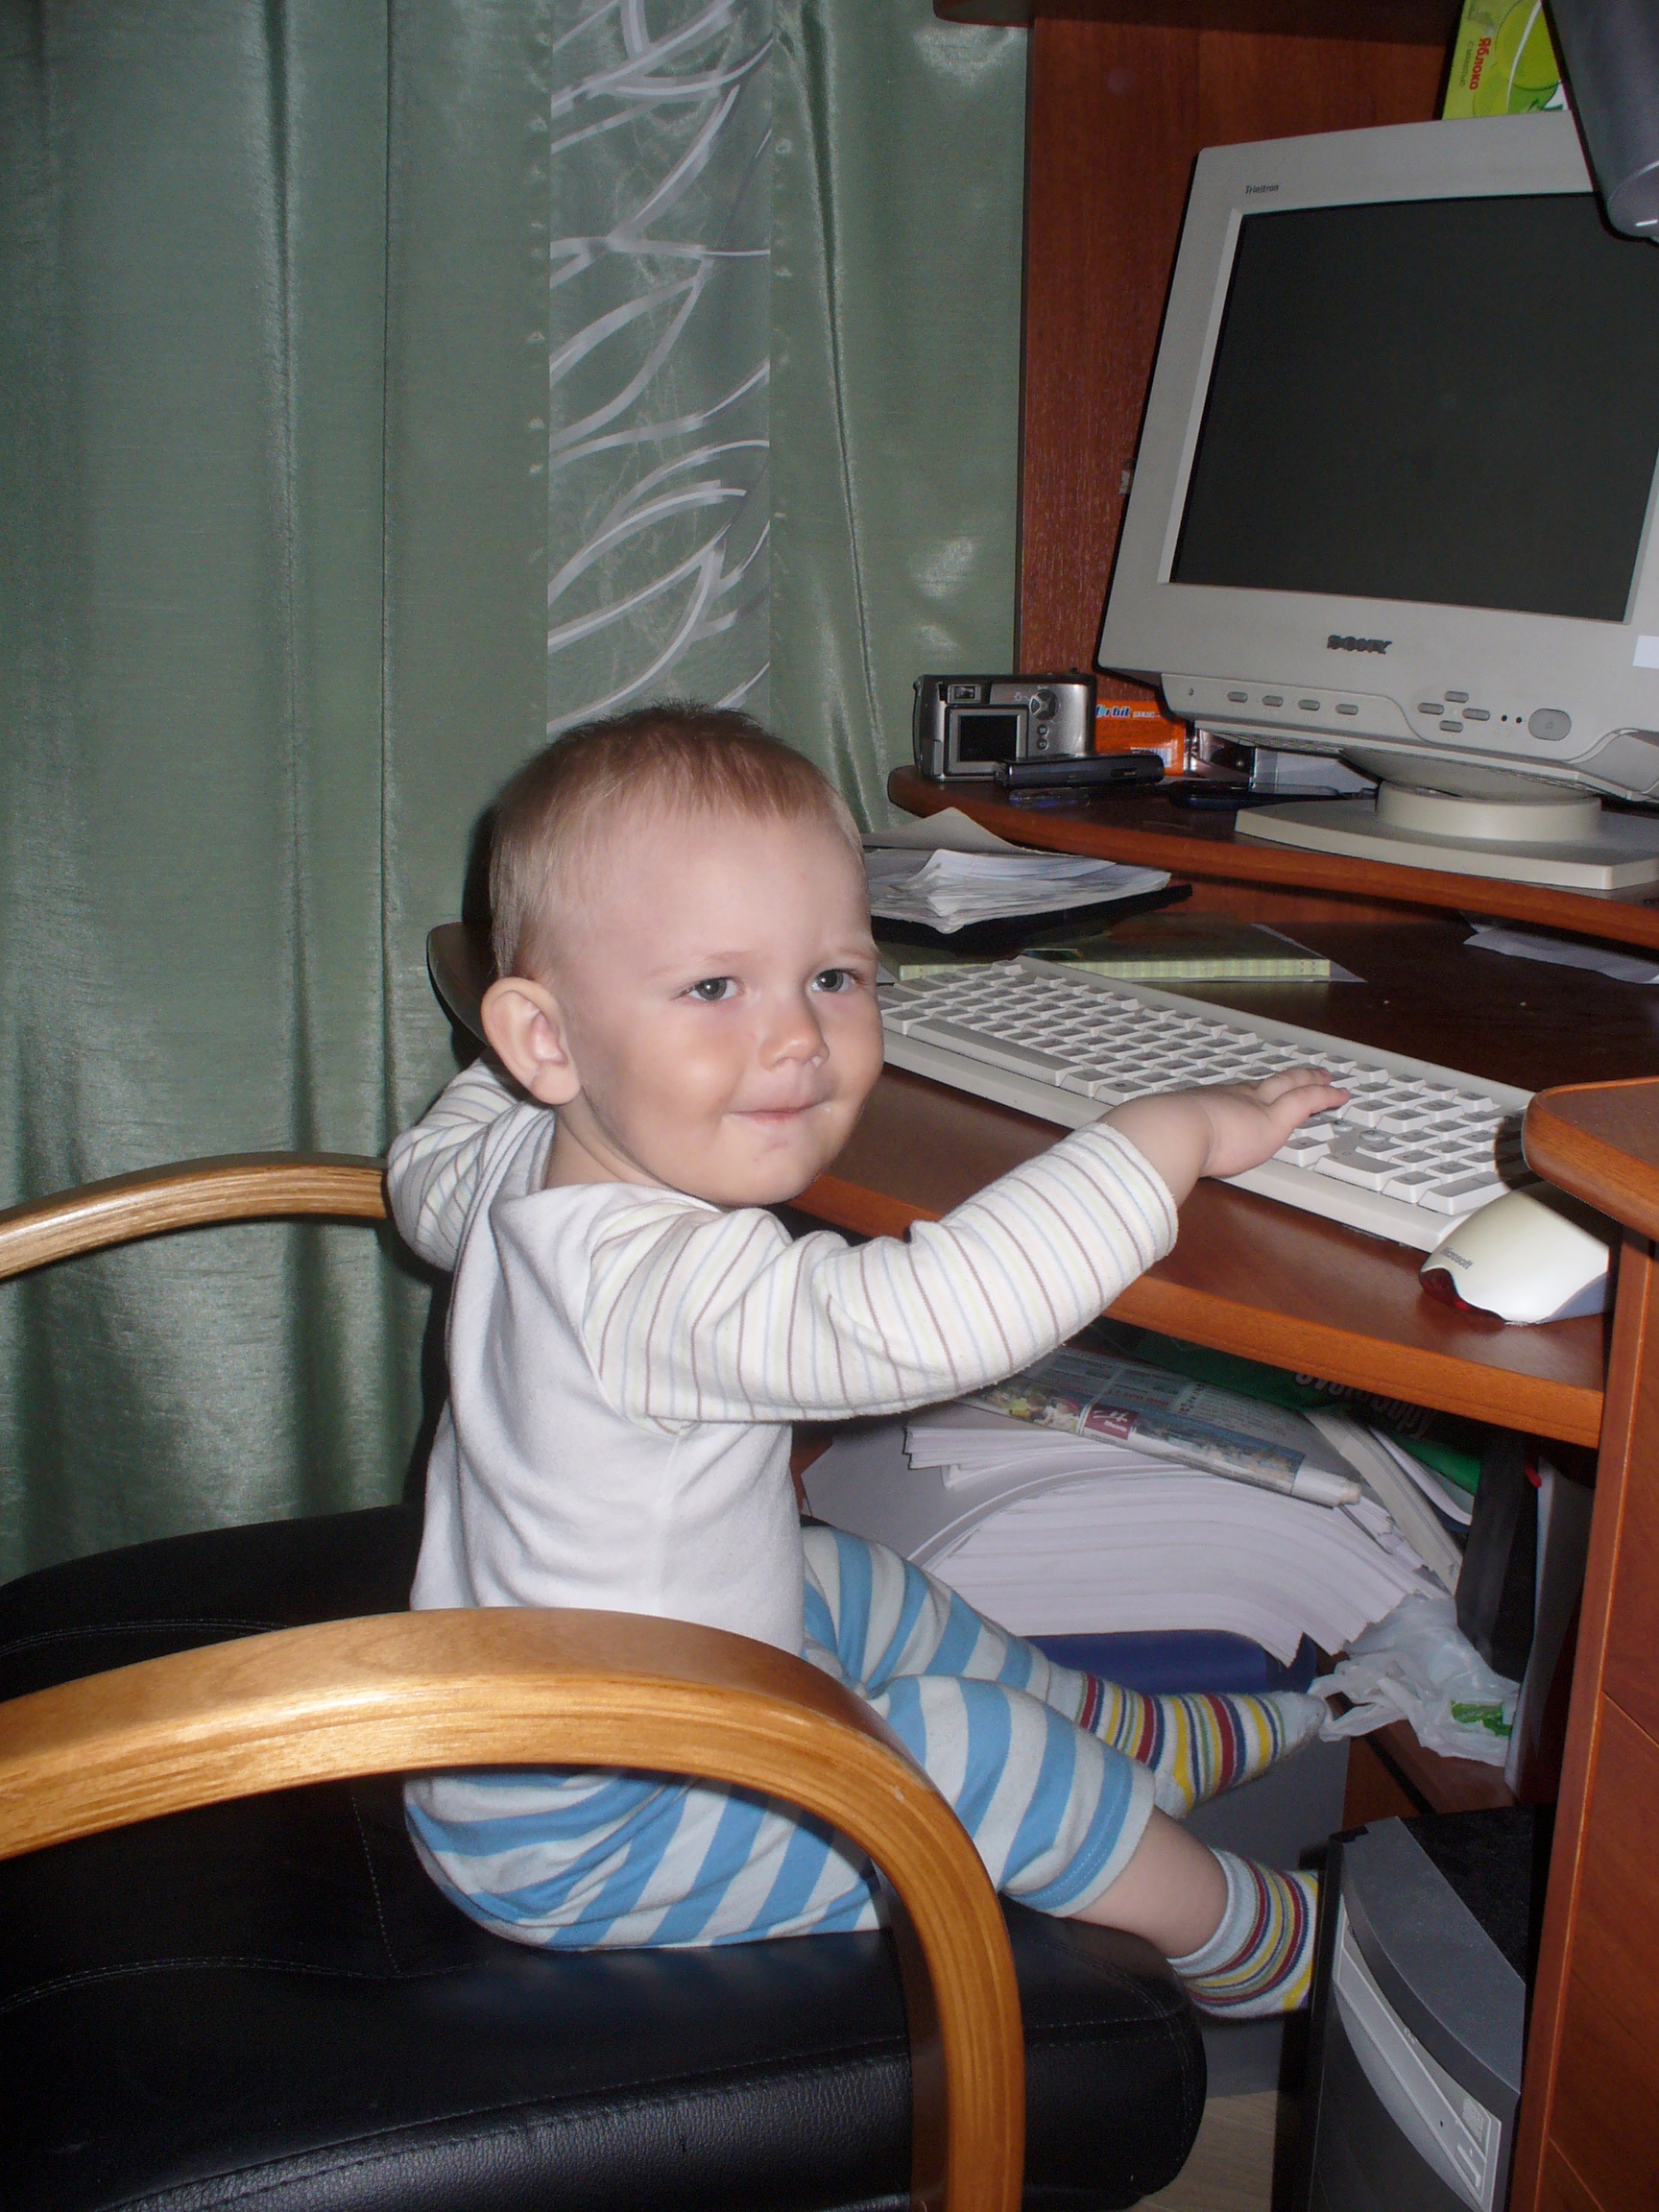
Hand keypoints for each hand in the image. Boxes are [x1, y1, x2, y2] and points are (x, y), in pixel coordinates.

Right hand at [1105, 1068, 1348, 1205]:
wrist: (1167, 1132)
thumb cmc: (1156, 1143)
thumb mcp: (1158, 1149)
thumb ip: (1159, 1162)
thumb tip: (1138, 1179)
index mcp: (1204, 1105)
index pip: (1233, 1096)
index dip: (1250, 1093)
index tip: (1256, 1091)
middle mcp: (1231, 1098)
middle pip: (1265, 1084)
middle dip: (1284, 1080)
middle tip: (1300, 1075)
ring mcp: (1254, 1105)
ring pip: (1289, 1086)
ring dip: (1308, 1081)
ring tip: (1325, 1079)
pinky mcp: (1273, 1119)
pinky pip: (1306, 1100)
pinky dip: (1324, 1096)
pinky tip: (1340, 1096)